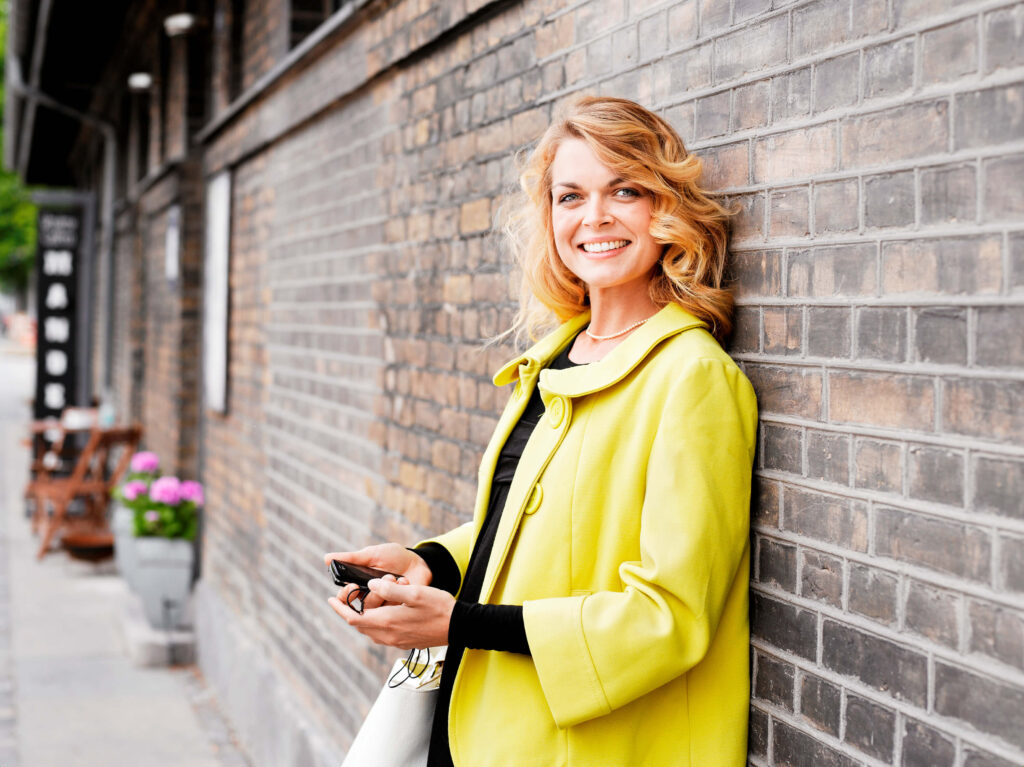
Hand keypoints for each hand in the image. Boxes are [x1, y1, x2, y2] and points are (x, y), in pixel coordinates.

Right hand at [323, 543, 432, 610]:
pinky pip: (394, 610)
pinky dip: (399, 593)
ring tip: (394, 575)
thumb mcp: (372, 555)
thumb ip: (352, 558)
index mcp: (359, 586)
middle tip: (382, 579)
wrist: (418, 561)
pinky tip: (405, 581)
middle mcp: (370, 598)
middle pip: (360, 608)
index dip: (344, 596)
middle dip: (371, 593)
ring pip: (377, 611)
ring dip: (386, 591)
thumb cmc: (393, 556)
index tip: (352, 586)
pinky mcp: (399, 610)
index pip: (344, 598)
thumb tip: (326, 559)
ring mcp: (384, 606)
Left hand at [328, 578, 454, 649]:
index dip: (339, 609)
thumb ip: (390, 589)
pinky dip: (375, 623)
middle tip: (346, 597)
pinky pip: (381, 634)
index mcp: (387, 622)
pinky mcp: (404, 642)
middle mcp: (388, 635)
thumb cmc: (438, 608)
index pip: (353, 618)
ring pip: (370, 630)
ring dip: (363, 617)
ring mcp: (396, 641)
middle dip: (350, 611)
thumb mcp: (414, 593)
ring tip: (363, 602)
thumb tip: (372, 585)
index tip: (330, 599)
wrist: (458, 626)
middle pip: (360, 625)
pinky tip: (382, 613)